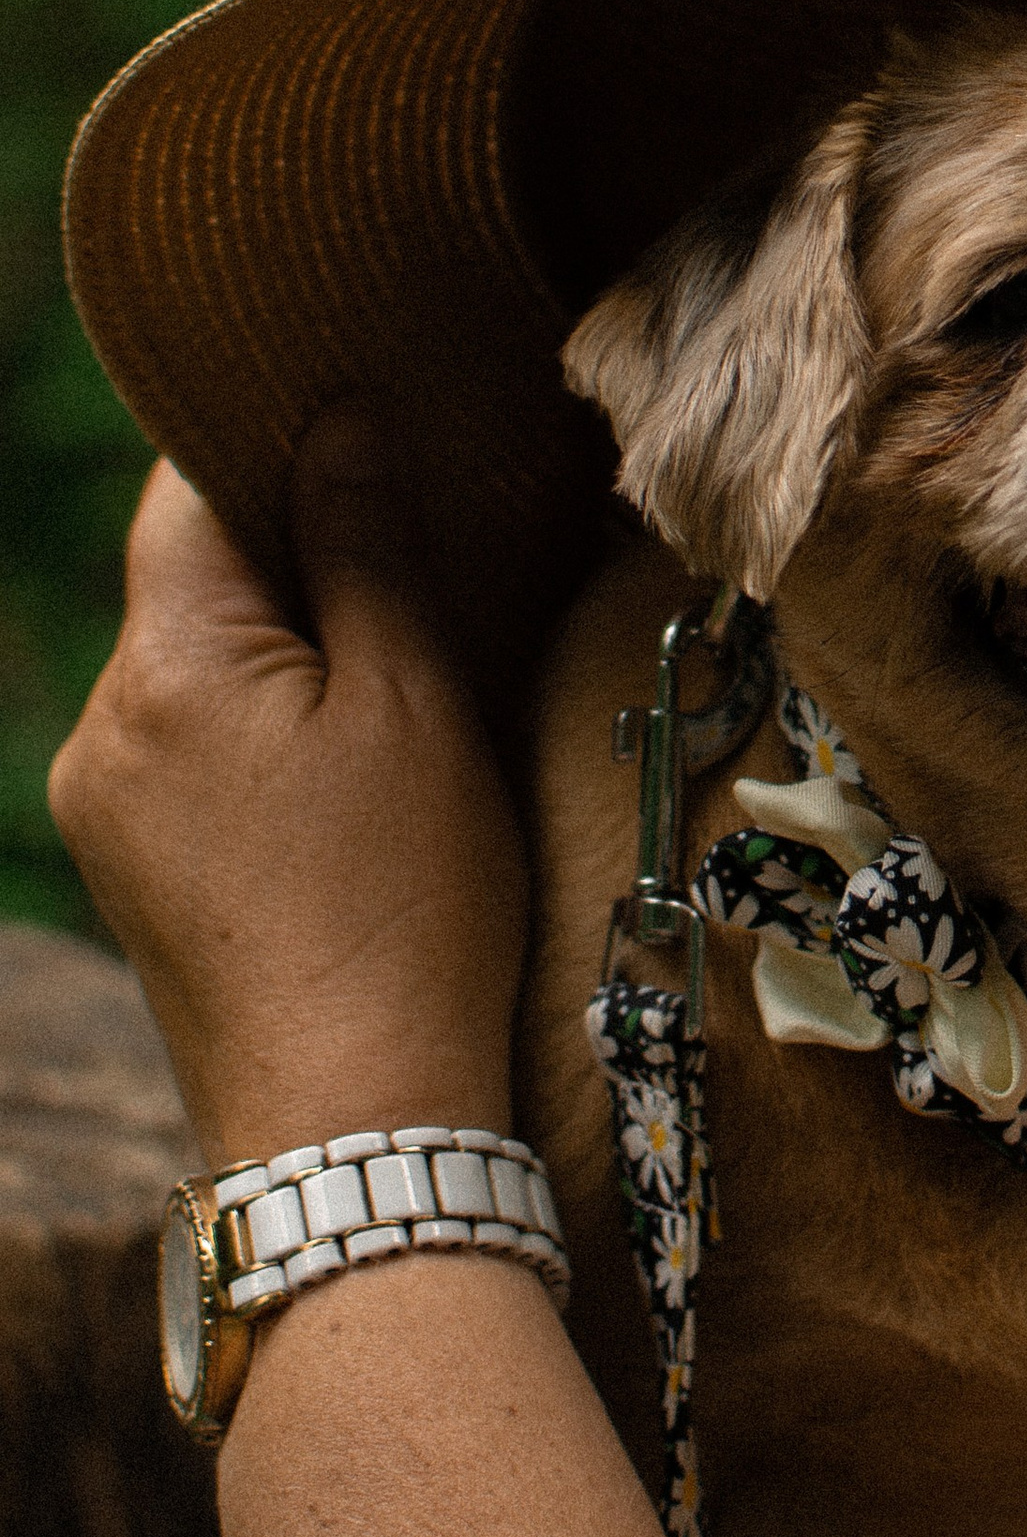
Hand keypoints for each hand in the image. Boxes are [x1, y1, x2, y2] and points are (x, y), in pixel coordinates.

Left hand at [47, 417, 526, 1171]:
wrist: (354, 1120)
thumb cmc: (407, 906)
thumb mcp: (414, 705)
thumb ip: (366, 549)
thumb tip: (341, 418)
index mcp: (165, 665)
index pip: (190, 491)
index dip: (275, 439)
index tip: (365, 417)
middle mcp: (101, 724)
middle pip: (187, 578)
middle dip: (288, 551)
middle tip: (412, 549)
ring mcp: (100, 803)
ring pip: (189, 664)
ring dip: (277, 646)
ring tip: (389, 678)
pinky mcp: (126, 869)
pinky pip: (183, 743)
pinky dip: (255, 725)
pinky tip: (339, 770)